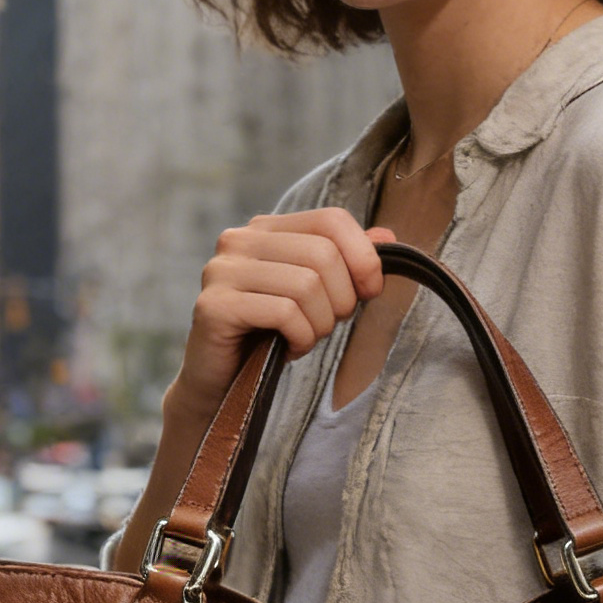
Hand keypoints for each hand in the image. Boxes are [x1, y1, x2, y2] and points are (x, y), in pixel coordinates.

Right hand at [172, 209, 398, 416]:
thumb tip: (387, 237)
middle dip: (341, 299)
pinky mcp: (215, 306)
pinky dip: (300, 338)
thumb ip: (346, 262)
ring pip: (306, 285)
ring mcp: (222, 271)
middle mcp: (239, 240)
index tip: (369, 292)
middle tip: (326, 325)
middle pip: (323, 254)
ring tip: (303, 338)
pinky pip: (284, 313)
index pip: (331, 219)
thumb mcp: (317, 294)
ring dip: (320, 324)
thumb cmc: (272, 334)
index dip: (363, 257)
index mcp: (266, 229)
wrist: (223, 383)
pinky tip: (286, 349)